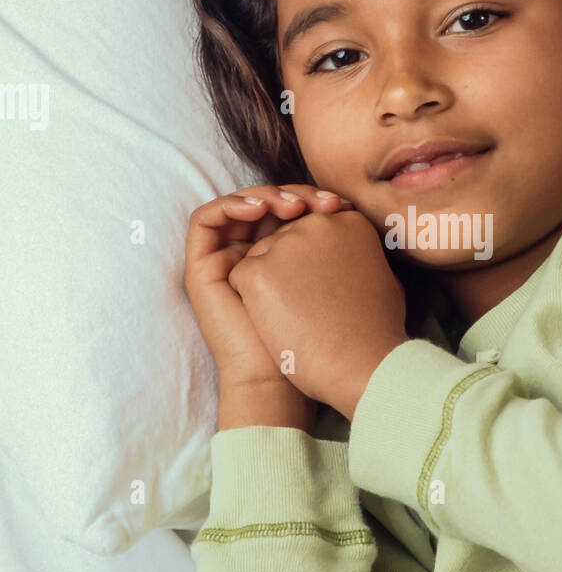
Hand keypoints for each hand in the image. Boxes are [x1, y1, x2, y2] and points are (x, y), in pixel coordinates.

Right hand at [184, 183, 353, 388]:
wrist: (281, 377)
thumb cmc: (314, 339)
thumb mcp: (330, 281)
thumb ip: (335, 248)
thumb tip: (350, 206)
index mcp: (282, 259)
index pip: (291, 210)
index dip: (313, 199)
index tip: (342, 205)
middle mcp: (251, 256)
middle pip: (266, 203)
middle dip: (293, 194)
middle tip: (321, 202)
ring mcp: (224, 260)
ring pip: (238, 205)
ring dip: (264, 195)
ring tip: (292, 206)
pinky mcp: (200, 268)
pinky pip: (205, 219)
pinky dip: (231, 205)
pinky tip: (261, 209)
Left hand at [227, 208, 408, 419]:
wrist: (360, 366)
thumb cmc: (376, 331)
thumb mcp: (384, 278)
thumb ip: (361, 255)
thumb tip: (353, 256)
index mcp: (348, 221)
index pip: (314, 232)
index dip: (316, 264)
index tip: (327, 291)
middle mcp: (315, 223)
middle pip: (285, 241)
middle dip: (289, 270)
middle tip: (309, 307)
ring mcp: (283, 245)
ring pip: (260, 257)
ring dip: (269, 285)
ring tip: (296, 318)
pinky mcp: (256, 271)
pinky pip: (241, 277)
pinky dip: (251, 301)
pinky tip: (275, 321)